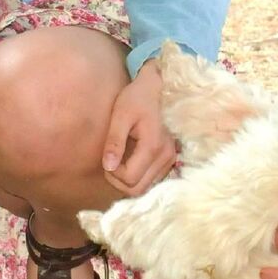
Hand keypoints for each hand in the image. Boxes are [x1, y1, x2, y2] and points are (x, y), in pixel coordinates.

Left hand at [102, 60, 176, 196]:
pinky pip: (151, 180)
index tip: (107, 158)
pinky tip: (129, 161)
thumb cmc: (135, 99)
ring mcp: (170, 160)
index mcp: (153, 147)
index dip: (113, 174)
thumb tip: (108, 167)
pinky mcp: (170, 160)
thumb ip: (114, 142)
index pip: (129, 179)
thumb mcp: (120, 116)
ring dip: (127, 180)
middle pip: (138, 189)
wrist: (156, 89)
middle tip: (109, 162)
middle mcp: (166, 157)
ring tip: (118, 160)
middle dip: (118, 181)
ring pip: (145, 188)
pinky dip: (137, 176)